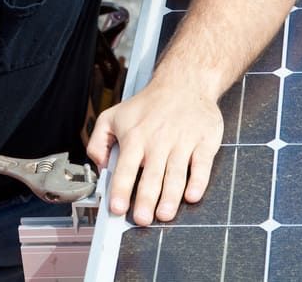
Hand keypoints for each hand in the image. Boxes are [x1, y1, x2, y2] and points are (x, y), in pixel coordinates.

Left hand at [86, 80, 222, 225]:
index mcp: (135, 137)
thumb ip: (98, 141)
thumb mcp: (113, 115)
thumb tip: (99, 165)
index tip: (117, 209)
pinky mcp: (204, 141)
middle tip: (142, 219)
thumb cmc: (148, 104)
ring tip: (164, 215)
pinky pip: (201, 165)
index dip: (120, 190)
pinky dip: (198, 181)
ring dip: (169, 197)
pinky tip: (192, 196)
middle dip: (145, 200)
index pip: (125, 168)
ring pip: (175, 174)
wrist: (184, 82)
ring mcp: (182, 141)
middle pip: (151, 176)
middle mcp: (158, 140)